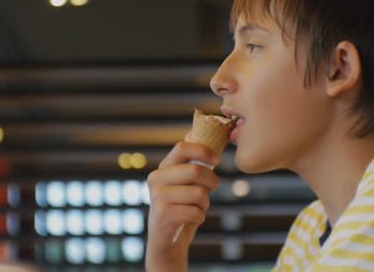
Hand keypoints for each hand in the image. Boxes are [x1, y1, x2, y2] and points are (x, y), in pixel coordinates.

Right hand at [145, 140, 220, 271]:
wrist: (167, 242)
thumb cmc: (181, 208)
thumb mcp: (186, 183)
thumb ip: (190, 160)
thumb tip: (193, 132)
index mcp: (163, 167)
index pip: (182, 147)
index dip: (204, 150)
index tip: (217, 159)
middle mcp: (156, 179)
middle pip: (194, 170)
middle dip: (211, 181)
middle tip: (212, 189)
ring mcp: (157, 197)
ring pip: (198, 194)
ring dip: (205, 204)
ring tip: (197, 208)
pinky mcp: (162, 215)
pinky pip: (196, 212)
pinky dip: (200, 217)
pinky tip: (190, 220)